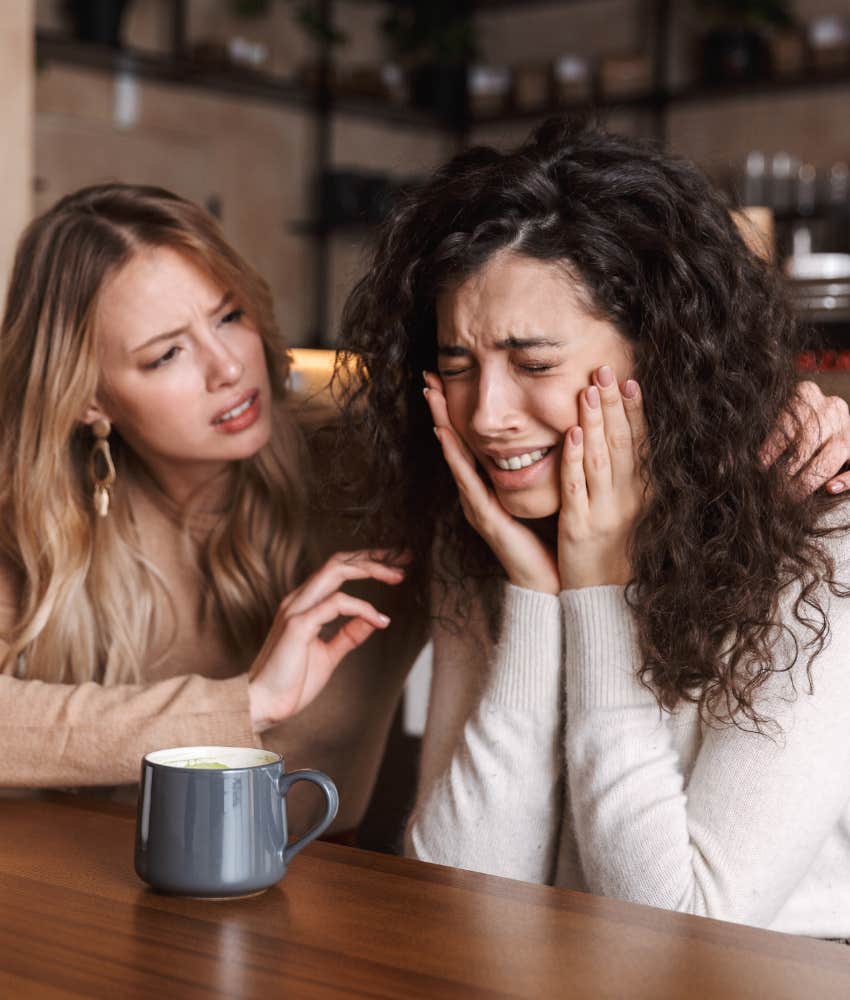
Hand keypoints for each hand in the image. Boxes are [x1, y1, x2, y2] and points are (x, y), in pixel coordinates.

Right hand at [247, 551, 405, 730]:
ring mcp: (297, 609)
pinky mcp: (298, 625)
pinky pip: (337, 603)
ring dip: (370, 569)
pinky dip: (363, 608)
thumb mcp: (328, 654)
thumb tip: (373, 621)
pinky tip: (379, 620)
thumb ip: (348, 636)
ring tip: (398, 577)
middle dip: (373, 556)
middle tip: (405, 559)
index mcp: (305, 604)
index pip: (338, 569)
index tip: (397, 565)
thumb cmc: (291, 682)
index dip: (367, 562)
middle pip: (339, 561)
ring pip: (336, 571)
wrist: (263, 704)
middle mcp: (299, 599)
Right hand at [424, 372, 559, 593]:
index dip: (458, 412)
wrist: (552, 582)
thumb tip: (558, 430)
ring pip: (456, 457)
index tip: (448, 380)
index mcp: (491, 487)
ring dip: (442, 425)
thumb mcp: (546, 492)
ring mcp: (477, 506)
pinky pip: (468, 481)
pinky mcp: (485, 518)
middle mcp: (478, 494)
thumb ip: (541, 467)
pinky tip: (446, 436)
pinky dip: (456, 457)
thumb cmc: (552, 539)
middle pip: (455, 444)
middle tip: (428, 377)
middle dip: (442, 410)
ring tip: (432, 396)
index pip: (471, 442)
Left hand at [558, 367, 646, 589]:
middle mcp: (629, 501)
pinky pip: (576, 487)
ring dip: (594, 422)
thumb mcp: (638, 518)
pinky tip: (570, 433)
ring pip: (599, 458)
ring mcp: (604, 513)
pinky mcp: (578, 527)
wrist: (608, 604)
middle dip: (614, 405)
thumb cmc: (623, 558)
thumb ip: (636, 485)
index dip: (635, 411)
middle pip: (621, 443)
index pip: (641, 444)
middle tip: (605, 370)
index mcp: (646, 497)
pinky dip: (574, 458)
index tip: (630, 380)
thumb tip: (638, 450)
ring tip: (589, 390)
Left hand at [760, 380, 849, 495]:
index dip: (775, 443)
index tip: (760, 465)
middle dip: (792, 464)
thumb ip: (753, 439)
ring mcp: (849, 428)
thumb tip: (727, 466)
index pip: (791, 417)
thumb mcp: (768, 428)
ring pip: (836, 450)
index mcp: (805, 394)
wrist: (815, 436)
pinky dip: (847, 479)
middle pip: (813, 436)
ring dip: (812, 476)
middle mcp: (831, 407)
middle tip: (774, 488)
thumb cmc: (779, 436)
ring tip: (792, 495)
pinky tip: (830, 489)